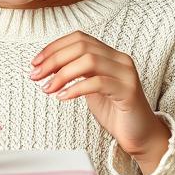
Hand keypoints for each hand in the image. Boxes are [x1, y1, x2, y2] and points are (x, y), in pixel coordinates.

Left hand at [29, 31, 168, 167]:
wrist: (139, 135)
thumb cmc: (113, 111)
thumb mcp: (89, 86)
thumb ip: (75, 73)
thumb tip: (45, 66)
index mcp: (110, 54)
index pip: (79, 38)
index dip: (54, 47)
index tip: (35, 62)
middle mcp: (120, 59)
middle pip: (81, 47)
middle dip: (53, 60)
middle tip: (36, 76)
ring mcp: (126, 74)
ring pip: (89, 61)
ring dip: (62, 74)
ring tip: (48, 88)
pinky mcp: (128, 91)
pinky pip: (98, 83)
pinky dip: (76, 88)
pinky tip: (63, 97)